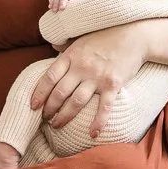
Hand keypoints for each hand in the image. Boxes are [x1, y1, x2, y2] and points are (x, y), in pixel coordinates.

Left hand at [30, 23, 143, 137]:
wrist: (134, 35)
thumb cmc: (106, 35)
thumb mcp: (81, 38)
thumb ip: (67, 46)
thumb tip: (52, 46)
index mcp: (71, 55)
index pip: (49, 77)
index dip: (39, 93)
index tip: (33, 105)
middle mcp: (82, 67)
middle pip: (60, 92)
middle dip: (49, 108)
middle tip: (44, 119)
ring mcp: (97, 76)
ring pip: (76, 102)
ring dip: (64, 116)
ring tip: (57, 125)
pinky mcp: (113, 84)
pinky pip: (104, 107)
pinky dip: (98, 122)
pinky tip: (93, 133)